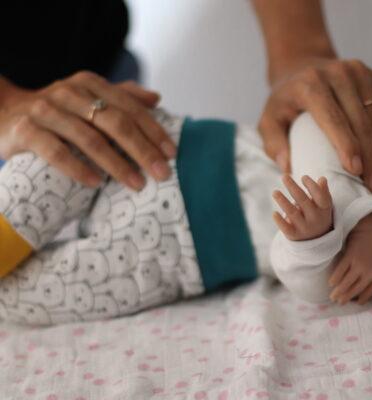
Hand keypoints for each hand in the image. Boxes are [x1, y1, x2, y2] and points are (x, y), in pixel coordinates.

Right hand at [0, 71, 175, 190]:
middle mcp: (69, 92)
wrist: (3, 113)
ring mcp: (45, 110)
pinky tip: (96, 184)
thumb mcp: (87, 98)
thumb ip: (121, 96)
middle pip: (115, 122)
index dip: (153, 131)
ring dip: (117, 164)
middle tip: (162, 174)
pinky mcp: (25, 130)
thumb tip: (156, 98)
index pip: (130, 108)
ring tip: (137, 184)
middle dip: (143, 150)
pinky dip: (77, 168)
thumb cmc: (57, 112)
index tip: (172, 154)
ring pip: (88, 138)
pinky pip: (55, 151)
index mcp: (89, 84)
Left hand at [257, 57, 371, 193]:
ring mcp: (358, 72)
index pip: (333, 117)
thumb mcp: (269, 120)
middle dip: (368, 155)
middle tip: (370, 185)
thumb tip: (288, 167)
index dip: (346, 145)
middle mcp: (337, 72)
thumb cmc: (285, 100)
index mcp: (311, 84)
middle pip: (360, 119)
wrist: (301, 65)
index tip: (355, 170)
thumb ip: (274, 144)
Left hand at [272, 174, 332, 240]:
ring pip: (292, 213)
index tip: (303, 177)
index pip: (320, 196)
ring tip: (275, 192)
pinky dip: (280, 221)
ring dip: (283, 201)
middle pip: (303, 201)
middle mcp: (315, 219)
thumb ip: (322, 191)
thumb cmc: (317, 214)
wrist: (315, 239)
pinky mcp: (294, 235)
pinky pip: (286, 228)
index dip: (312, 186)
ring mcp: (305, 228)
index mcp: (324, 209)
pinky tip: (274, 213)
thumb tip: (322, 179)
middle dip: (293, 187)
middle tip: (284, 176)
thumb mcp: (323, 204)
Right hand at [328, 213, 371, 304]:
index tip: (352, 303)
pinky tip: (330, 283)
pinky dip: (335, 278)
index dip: (359, 300)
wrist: (371, 231)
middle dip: (345, 298)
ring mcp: (360, 265)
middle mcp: (370, 272)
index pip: (368, 293)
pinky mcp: (351, 257)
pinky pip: (340, 271)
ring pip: (346, 283)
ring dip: (338, 291)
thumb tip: (368, 293)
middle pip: (355, 290)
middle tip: (338, 302)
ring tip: (332, 296)